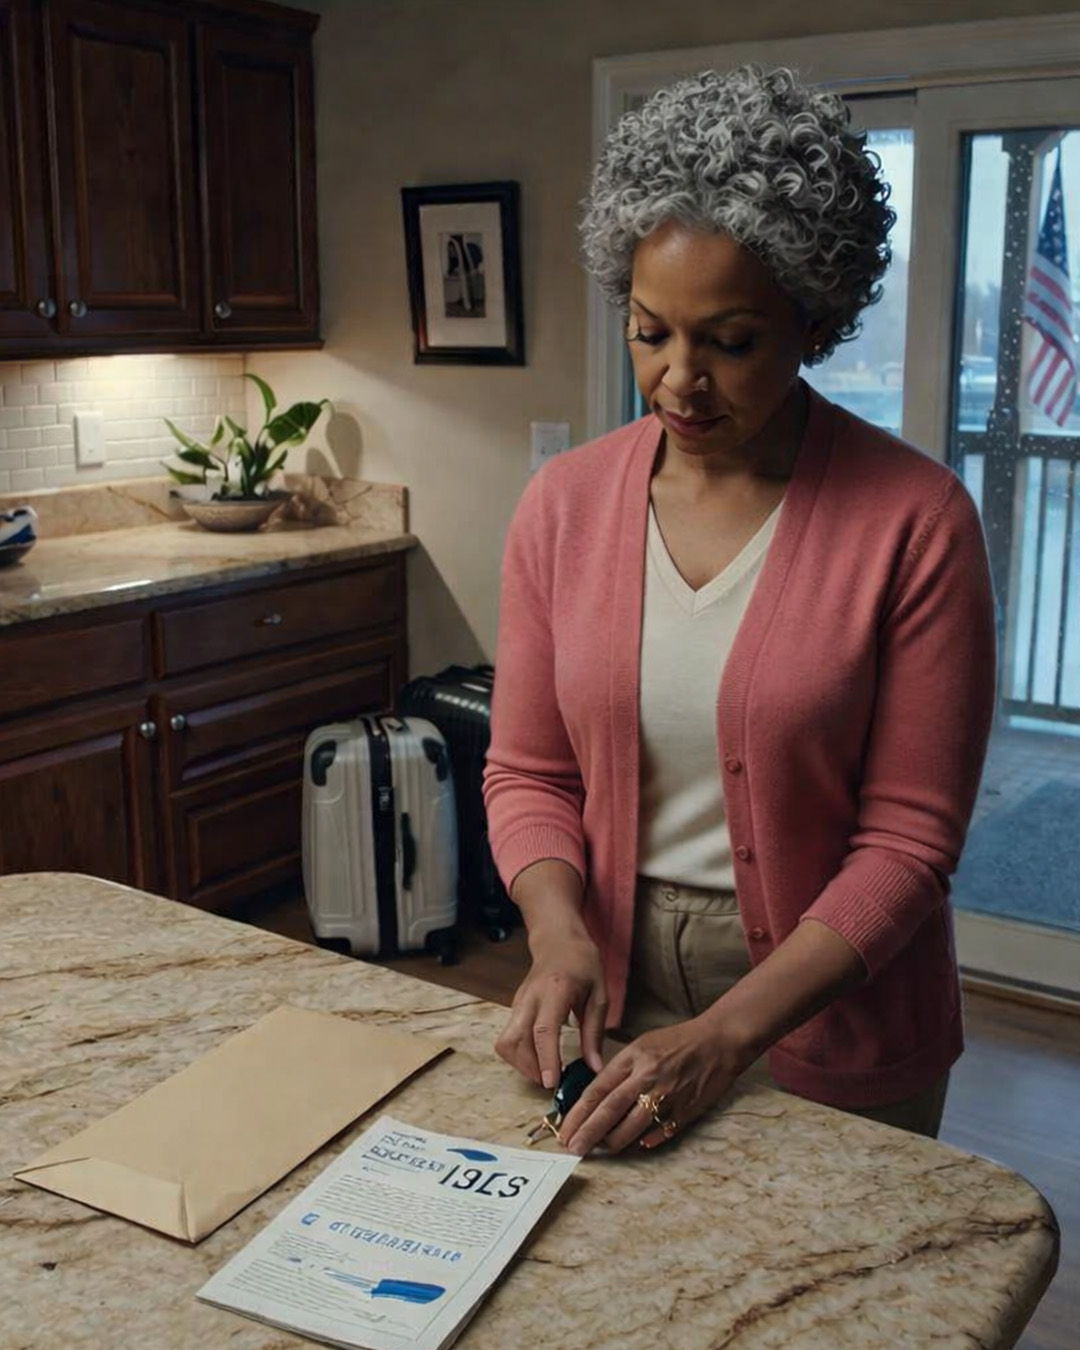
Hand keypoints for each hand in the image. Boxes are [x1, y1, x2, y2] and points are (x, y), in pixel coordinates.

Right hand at [495, 930, 606, 1089]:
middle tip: (550, 1082)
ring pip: (506, 1041)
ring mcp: (518, 1002)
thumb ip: (595, 1032)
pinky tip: (538, 1058)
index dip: (545, 1058)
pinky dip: (519, 1054)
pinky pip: (509, 1036)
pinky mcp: (515, 1007)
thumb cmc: (583, 964)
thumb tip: (594, 1068)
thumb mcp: (599, 994)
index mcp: (556, 991)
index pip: (544, 1029)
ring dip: (521, 1063)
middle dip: (529, 1067)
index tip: (550, 1082)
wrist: (558, 939)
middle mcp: (531, 997)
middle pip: (516, 1040)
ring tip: (544, 1072)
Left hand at [557, 1016, 741, 1155]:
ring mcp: (666, 1096)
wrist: (719, 1041)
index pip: (597, 1090)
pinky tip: (634, 1147)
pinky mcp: (685, 1111)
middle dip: (587, 1133)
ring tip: (598, 1151)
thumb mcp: (642, 1044)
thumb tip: (597, 1097)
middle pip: (609, 1111)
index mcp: (633, 1058)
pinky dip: (645, 1141)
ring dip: (611, 1143)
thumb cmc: (678, 1041)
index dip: (578, 1113)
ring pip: (631, 1128)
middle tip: (572, 1148)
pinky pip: (660, 1133)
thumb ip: (620, 1069)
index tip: (564, 1128)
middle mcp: (647, 1077)